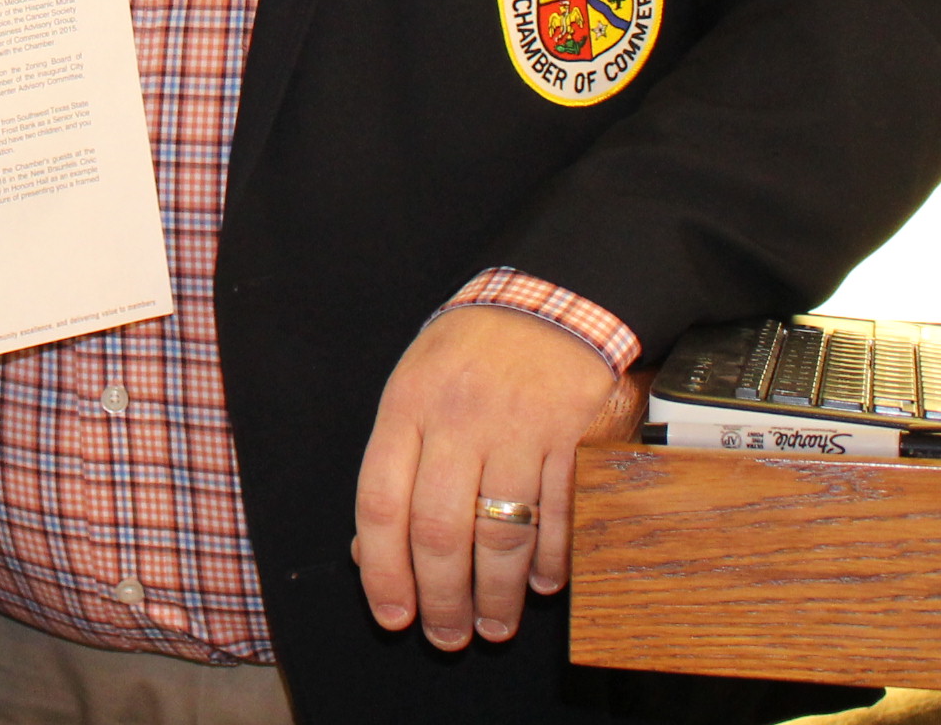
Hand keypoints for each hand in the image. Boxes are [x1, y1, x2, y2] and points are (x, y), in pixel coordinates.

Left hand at [351, 304, 630, 649]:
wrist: (544, 303)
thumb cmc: (465, 355)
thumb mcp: (409, 392)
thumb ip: (391, 467)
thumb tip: (370, 552)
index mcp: (406, 406)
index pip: (381, 503)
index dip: (382, 570)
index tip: (392, 615)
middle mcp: (458, 419)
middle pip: (441, 530)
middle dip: (441, 598)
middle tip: (446, 637)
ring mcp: (518, 428)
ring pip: (502, 533)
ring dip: (497, 594)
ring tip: (493, 625)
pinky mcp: (570, 437)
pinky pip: (559, 513)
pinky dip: (553, 560)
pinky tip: (543, 585)